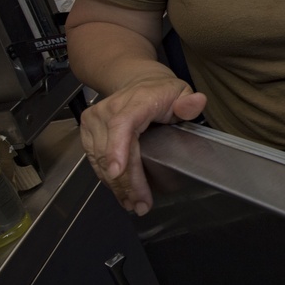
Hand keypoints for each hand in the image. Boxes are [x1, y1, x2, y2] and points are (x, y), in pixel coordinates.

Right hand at [80, 77, 205, 214]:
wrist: (136, 79)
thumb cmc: (161, 91)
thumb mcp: (181, 91)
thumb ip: (188, 103)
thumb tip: (197, 102)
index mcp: (136, 101)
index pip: (123, 124)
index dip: (118, 148)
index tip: (118, 171)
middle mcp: (110, 110)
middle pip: (112, 150)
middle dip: (127, 182)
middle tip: (141, 205)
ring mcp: (95, 120)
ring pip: (101, 160)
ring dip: (117, 185)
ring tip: (133, 204)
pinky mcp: (88, 131)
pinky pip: (95, 160)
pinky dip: (107, 179)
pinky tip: (121, 193)